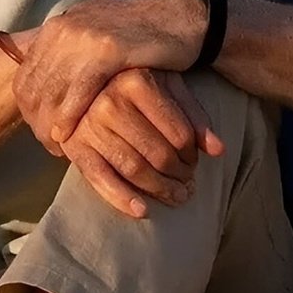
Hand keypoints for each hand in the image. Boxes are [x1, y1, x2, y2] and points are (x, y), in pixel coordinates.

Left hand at [14, 0, 207, 152]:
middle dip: (36, 119)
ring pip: (52, 90)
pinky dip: (69, 115)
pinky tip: (68, 135)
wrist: (178, 15)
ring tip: (56, 147)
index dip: (27, 106)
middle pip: (35, 85)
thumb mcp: (93, 34)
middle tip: (46, 145)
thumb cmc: (136, 33)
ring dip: (49, 124)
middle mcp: (65, 29)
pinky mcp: (110, 49)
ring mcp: (85, 37)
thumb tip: (42, 73)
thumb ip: (67, 52)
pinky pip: (80, 89)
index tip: (37, 129)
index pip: (26, 73)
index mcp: (57, 26)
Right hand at [58, 68, 224, 217]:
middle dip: (179, 176)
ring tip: (175, 197)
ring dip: (159, 190)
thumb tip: (218, 150)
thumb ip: (194, 114)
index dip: (193, 155)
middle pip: (158, 154)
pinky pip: (100, 178)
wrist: (84, 83)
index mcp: (136, 82)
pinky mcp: (74, 146)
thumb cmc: (134, 84)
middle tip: (187, 185)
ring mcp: (89, 125)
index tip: (194, 162)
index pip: (179, 133)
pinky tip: (142, 211)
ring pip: (134, 169)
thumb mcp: (168, 85)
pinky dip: (122, 198)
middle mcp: (110, 101)